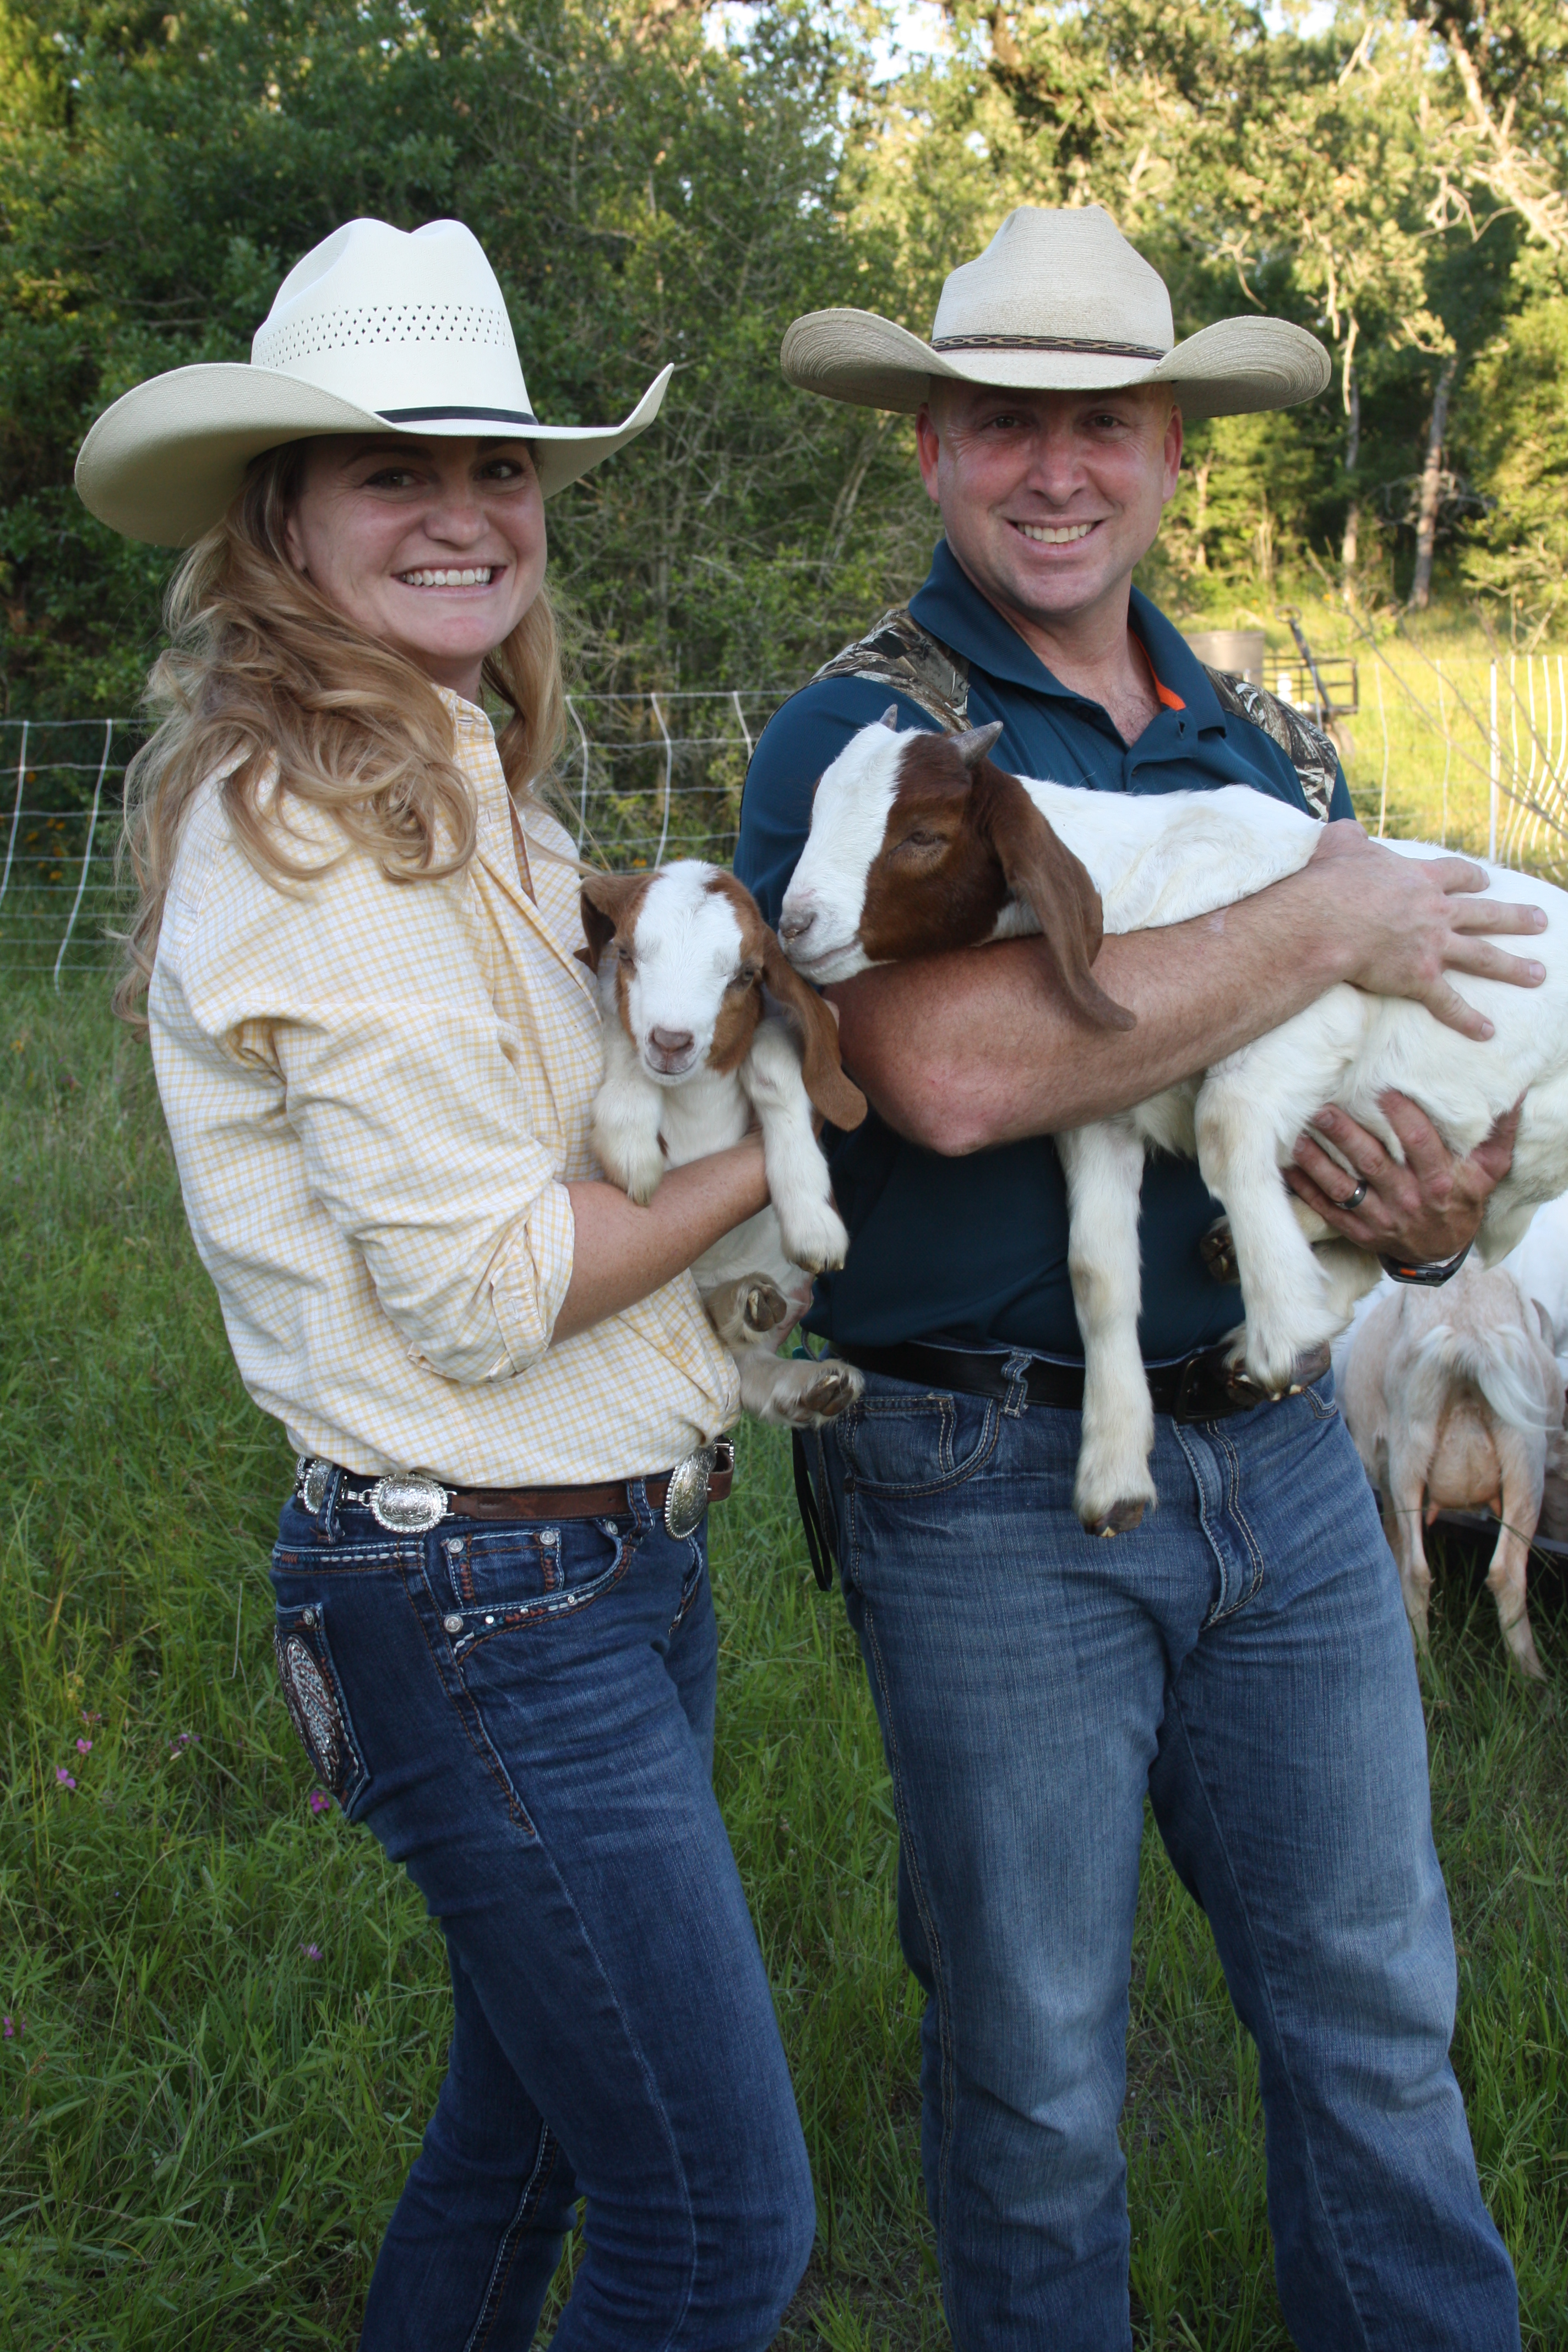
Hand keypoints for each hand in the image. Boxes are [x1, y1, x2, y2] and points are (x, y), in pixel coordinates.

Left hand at [1285, 1091, 1520, 1262]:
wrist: (1442, 1252)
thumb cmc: (1463, 1201)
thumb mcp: (1488, 1172)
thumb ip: (1499, 1135)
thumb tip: (1512, 1095)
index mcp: (1441, 1182)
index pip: (1419, 1144)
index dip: (1402, 1117)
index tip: (1382, 1091)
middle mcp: (1409, 1200)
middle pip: (1373, 1162)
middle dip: (1346, 1134)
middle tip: (1323, 1107)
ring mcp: (1381, 1219)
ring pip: (1344, 1187)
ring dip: (1318, 1160)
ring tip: (1300, 1135)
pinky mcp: (1359, 1232)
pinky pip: (1328, 1210)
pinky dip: (1306, 1190)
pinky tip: (1288, 1168)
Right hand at [1308, 822, 1545, 1040]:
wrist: (1327, 920)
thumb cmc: (1331, 881)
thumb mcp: (1340, 844)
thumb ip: (1351, 835)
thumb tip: (1350, 831)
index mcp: (1421, 879)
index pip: (1457, 875)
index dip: (1472, 877)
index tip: (1486, 880)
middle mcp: (1437, 911)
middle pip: (1486, 913)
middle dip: (1516, 918)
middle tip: (1540, 922)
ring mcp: (1433, 946)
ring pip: (1482, 956)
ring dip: (1513, 967)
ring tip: (1538, 975)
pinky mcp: (1420, 978)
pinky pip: (1449, 1002)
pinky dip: (1468, 1019)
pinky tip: (1487, 1031)